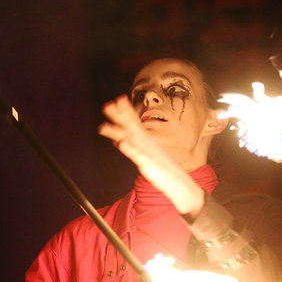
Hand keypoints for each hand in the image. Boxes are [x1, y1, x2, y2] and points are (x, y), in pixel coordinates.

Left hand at [98, 95, 204, 216]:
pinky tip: (120, 143)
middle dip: (120, 115)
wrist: (178, 182)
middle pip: (131, 126)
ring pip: (130, 138)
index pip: (135, 122)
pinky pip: (138, 155)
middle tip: (107, 105)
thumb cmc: (163, 170)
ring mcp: (147, 152)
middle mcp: (146, 143)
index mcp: (147, 140)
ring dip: (117, 131)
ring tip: (102, 127)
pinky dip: (129, 148)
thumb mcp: (146, 157)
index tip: (118, 99)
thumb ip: (133, 149)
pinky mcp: (148, 163)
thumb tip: (119, 141)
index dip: (127, 111)